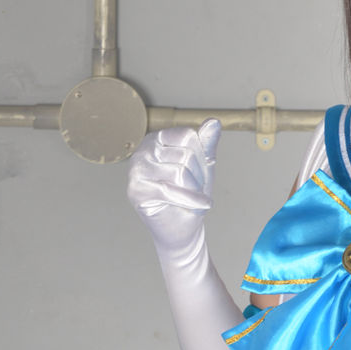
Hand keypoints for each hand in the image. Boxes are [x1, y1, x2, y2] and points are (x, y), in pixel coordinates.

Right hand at [127, 119, 220, 255]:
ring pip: (180, 172)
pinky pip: (171, 190)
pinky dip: (191, 201)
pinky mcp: (136, 190)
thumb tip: (214, 121)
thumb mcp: (204, 166)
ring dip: (195, 191)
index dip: (202, 158)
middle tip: (194, 190)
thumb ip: (207, 144)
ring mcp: (136, 170)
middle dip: (199, 177)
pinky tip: (198, 206)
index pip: (188, 136)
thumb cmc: (191, 195)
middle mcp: (143, 150)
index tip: (200, 172)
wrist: (183, 228)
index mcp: (158, 139)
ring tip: (191, 198)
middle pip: (186, 155)